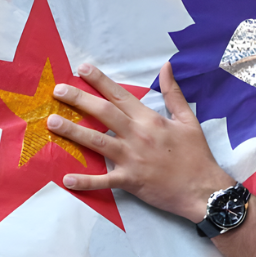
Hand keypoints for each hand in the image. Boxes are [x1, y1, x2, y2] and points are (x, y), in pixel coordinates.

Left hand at [49, 62, 232, 221]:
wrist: (204, 190)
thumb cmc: (196, 155)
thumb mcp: (187, 120)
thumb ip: (173, 93)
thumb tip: (166, 66)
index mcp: (150, 119)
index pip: (120, 95)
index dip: (100, 81)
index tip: (82, 69)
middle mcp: (137, 135)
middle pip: (103, 113)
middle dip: (78, 99)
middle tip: (58, 90)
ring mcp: (132, 159)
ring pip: (97, 141)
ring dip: (72, 131)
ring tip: (51, 122)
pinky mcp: (130, 181)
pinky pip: (104, 181)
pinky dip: (85, 181)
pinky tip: (67, 179)